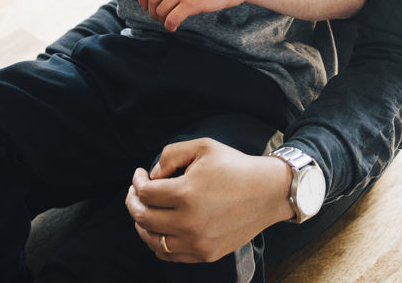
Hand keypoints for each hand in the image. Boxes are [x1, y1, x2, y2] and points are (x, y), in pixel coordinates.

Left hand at [125, 138, 293, 263]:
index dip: (136, 182)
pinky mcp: (206, 254)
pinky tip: (162, 228)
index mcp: (186, 193)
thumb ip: (171, 154)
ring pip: (152, 241)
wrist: (268, 192)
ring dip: (142, 225)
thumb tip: (152, 176)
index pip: (144, 193)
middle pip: (143, 218)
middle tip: (136, 192)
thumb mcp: (203, 147)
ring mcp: (197, 242)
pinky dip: (159, 243)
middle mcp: (189, 222)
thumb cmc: (236, 166)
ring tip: (145, 211)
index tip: (140, 174)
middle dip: (133, 202)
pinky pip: (169, 255)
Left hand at [137, 0, 245, 30]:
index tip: (145, 7)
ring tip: (169, 22)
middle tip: (160, 18)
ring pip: (160, 11)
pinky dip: (169, 26)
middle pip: (152, 0)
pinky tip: (174, 28)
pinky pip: (171, 19)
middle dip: (153, 12)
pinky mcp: (191, 3)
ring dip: (162, 21)